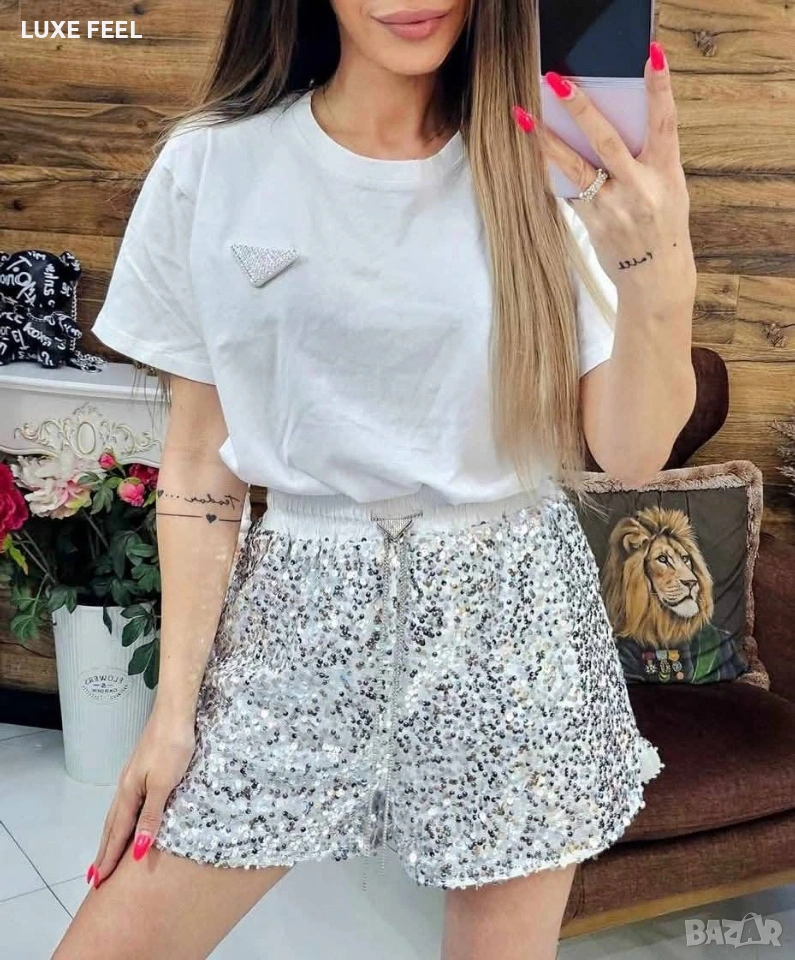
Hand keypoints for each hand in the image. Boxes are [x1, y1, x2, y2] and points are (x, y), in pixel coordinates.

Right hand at [85, 706, 195, 887]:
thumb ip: (152, 816)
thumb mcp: (164, 784)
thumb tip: (138, 850)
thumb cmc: (171, 747)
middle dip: (103, 851)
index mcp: (129, 793)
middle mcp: (126, 786)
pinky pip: (128, 802)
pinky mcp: (143, 768)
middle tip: (94, 875)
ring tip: (105, 853)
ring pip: (119, 813)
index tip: (98, 881)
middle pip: (112, 825)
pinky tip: (129, 817)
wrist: (175, 712)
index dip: (109, 858)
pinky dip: (124, 818)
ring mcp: (133, 776)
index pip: (117, 833)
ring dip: (112, 836)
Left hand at [513, 41, 696, 302]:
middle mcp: (640, 187)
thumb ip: (647, 158)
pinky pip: (564, 191)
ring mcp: (613, 206)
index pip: (666, 122)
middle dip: (582, 109)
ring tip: (523, 116)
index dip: (661, 88)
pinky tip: (528, 152)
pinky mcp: (591, 222)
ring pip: (574, 168)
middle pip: (607, 141)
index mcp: (666, 172)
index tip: (654, 56)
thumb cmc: (662, 225)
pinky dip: (548, 170)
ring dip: (546, 141)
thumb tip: (609, 124)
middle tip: (557, 82)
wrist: (654, 277)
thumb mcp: (670, 187)